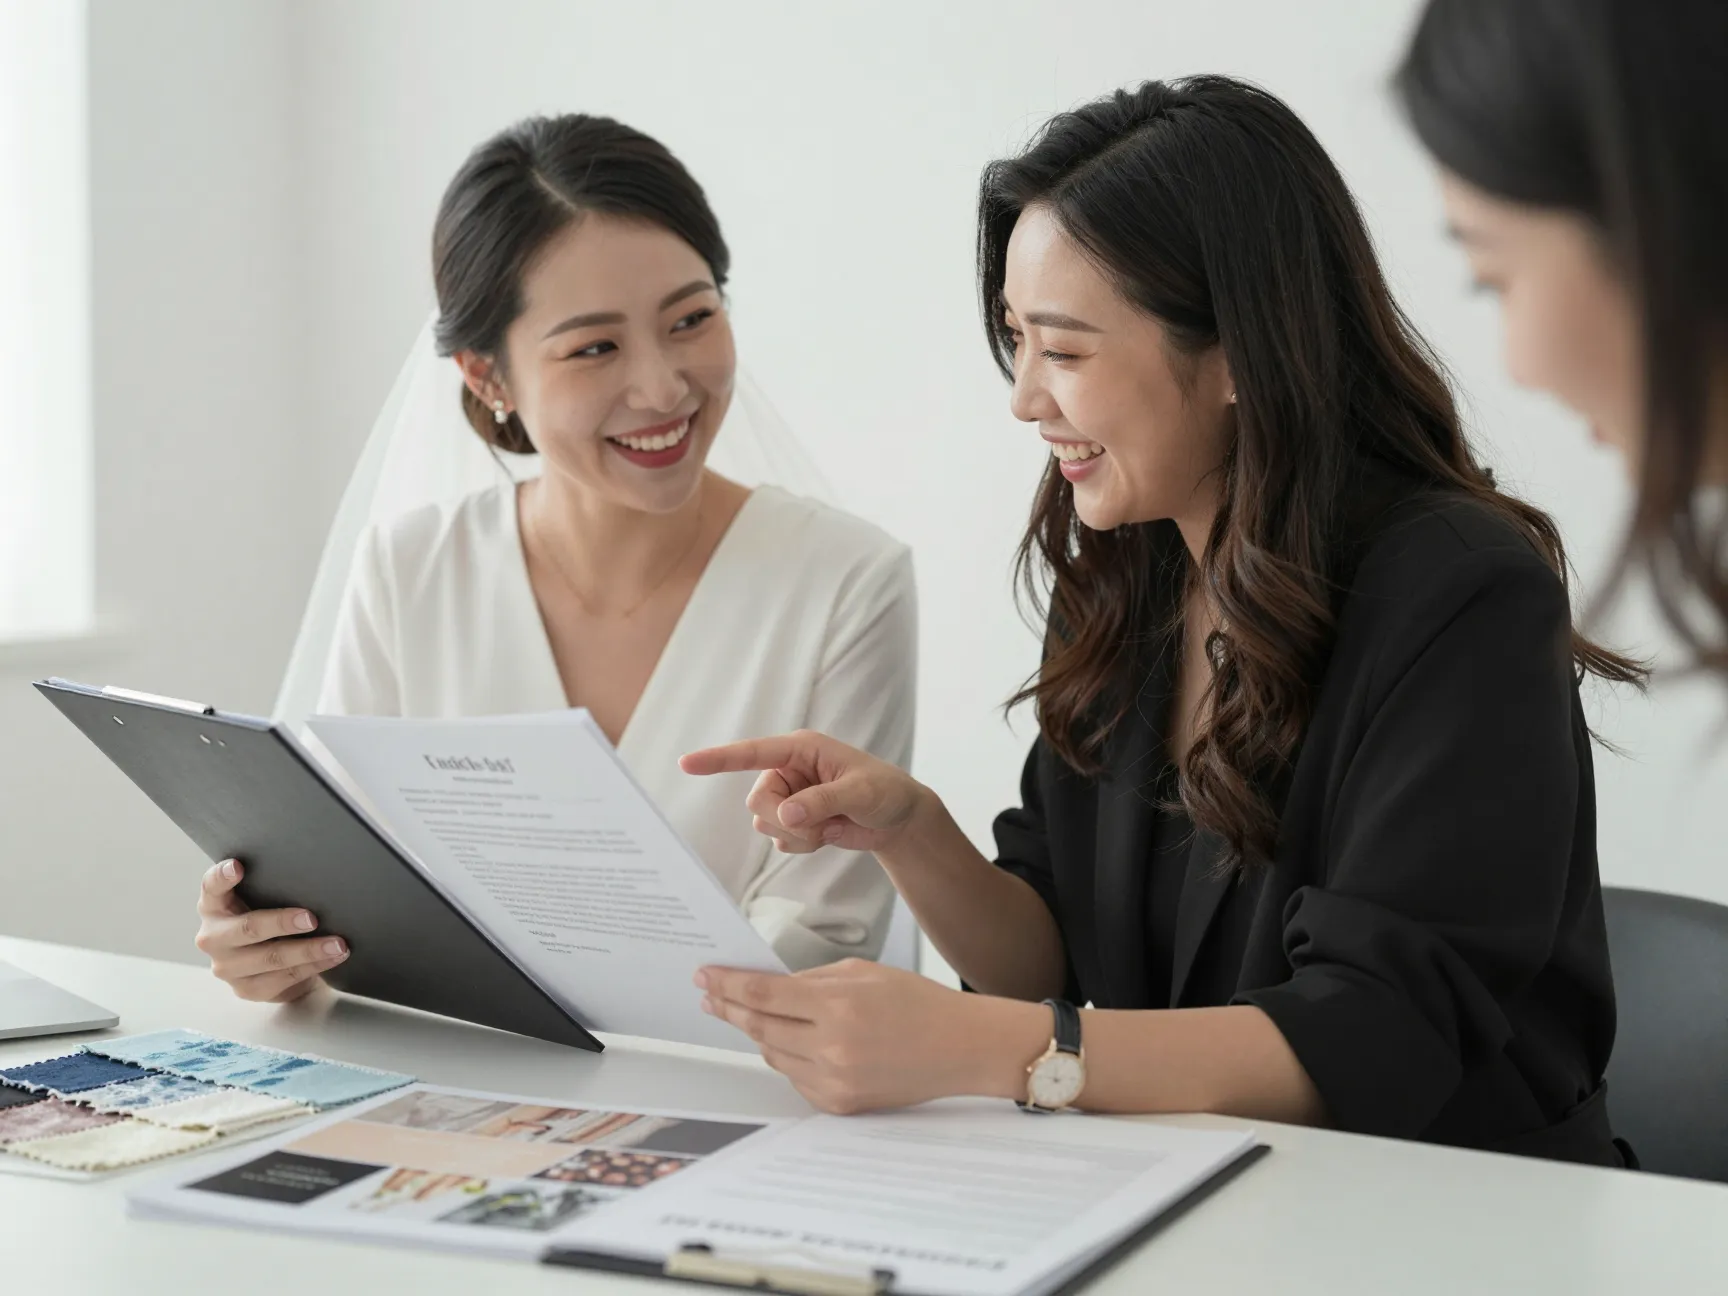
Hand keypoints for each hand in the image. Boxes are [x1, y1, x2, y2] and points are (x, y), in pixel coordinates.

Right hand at [194, 859, 348, 1002]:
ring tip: (337, 944)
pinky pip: (285, 977)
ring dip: (309, 950)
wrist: (271, 966)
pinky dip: (314, 966)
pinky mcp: (246, 988)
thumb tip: (313, 876)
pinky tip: (333, 957)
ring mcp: (227, 967)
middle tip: (312, 918)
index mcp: (214, 907)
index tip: (238, 866)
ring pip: (271, 958)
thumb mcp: (263, 901)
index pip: (211, 887)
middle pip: (249, 928)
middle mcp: (214, 937)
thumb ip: (270, 889)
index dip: (222, 877)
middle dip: (283, 923)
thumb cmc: (269, 922)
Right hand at [680, 730, 930, 855]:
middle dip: (785, 819)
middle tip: (821, 823)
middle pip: (756, 801)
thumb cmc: (884, 792)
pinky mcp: (793, 821)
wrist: (898, 820)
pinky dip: (803, 845)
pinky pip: (779, 840)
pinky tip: (828, 835)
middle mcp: (788, 771)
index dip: (719, 758)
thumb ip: (821, 801)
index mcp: (801, 749)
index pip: (752, 753)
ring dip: (798, 834)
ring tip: (831, 825)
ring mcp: (788, 797)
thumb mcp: (858, 793)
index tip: (686, 763)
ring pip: (765, 823)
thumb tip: (786, 815)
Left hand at [695, 959, 1026, 1113]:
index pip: (763, 995)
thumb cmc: (918, 1003)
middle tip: (710, 995)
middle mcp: (832, 1047)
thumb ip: (811, 980)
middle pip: (759, 1028)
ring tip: (751, 1015)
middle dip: (728, 1009)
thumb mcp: (863, 973)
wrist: (960, 1047)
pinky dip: (789, 1058)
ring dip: (759, 1033)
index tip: (705, 975)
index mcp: (838, 1006)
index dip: (727, 985)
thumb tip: (768, 986)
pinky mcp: (841, 1104)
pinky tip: (792, 1042)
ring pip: (773, 1055)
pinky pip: (795, 1079)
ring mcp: (835, 1080)